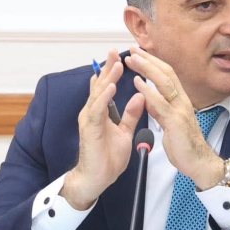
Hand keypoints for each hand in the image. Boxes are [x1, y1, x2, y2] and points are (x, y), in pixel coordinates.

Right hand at [61, 49, 144, 209]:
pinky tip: (110, 87)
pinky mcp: (91, 130)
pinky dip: (103, 98)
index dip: (113, 72)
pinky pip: (97, 111)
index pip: (106, 87)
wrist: (97, 179)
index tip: (122, 57)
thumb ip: (130, 114)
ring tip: (116, 65)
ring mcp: (90, 121)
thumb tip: (139, 97)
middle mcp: (93, 113)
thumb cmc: (108, 158)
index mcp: (101, 113)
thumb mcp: (124, 132)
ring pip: (98, 95)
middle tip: (115, 51)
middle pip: (100, 86)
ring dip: (107, 78)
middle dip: (108, 68)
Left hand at [125, 45, 224, 190]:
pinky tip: (137, 82)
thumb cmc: (184, 145)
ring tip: (132, 59)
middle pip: (165, 73)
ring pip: (164, 83)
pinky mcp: (176, 121)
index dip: (153, 62)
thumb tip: (149, 100)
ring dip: (146, 69)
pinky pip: (160, 103)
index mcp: (180, 101)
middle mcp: (182, 101)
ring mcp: (180, 110)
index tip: (138, 54)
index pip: (166, 75)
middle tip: (132, 48)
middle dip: (148, 59)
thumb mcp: (169, 124)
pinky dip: (148, 91)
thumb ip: (160, 110)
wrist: (198, 163)